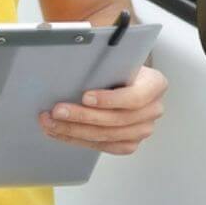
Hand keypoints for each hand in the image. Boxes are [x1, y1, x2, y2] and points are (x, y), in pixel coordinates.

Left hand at [38, 65, 166, 154]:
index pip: (134, 97)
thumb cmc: (120, 67)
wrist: (126, 80)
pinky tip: (59, 132)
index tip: (85, 97)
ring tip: (51, 123)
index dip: (109, 100)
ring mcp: (142, 129)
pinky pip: (102, 146)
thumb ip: (104, 62)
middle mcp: (152, 109)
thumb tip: (73, 59)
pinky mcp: (128, 142)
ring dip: (73, 130)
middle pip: (116, 119)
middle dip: (82, 116)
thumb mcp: (117, 59)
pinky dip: (77, 139)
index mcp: (155, 84)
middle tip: (57, 111)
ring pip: (106, 135)